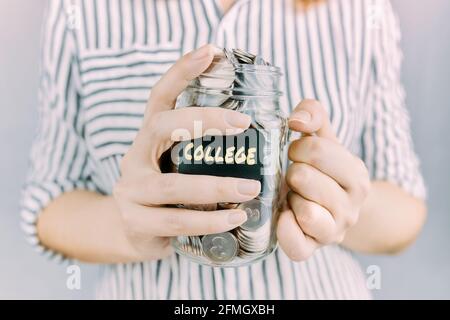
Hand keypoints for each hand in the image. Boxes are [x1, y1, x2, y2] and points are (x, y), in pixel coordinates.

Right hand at [113, 44, 260, 260]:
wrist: (136, 232)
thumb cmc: (171, 194)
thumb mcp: (182, 165)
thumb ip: (204, 151)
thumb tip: (257, 133)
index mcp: (148, 138)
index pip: (159, 97)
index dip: (181, 72)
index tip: (210, 51)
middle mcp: (134, 157)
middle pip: (162, 126)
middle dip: (204, 120)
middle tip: (243, 122)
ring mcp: (130, 190)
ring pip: (172, 186)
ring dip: (216, 187)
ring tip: (251, 189)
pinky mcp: (136, 222)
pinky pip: (176, 222)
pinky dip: (209, 221)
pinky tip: (235, 219)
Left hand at [277, 100, 370, 260]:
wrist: (334, 208)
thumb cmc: (323, 169)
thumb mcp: (323, 138)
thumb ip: (313, 114)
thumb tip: (296, 120)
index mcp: (356, 174)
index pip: (315, 149)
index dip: (297, 147)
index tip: (297, 153)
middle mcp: (352, 206)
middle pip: (303, 177)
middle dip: (292, 171)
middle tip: (296, 175)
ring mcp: (334, 231)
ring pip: (306, 212)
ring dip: (291, 198)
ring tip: (294, 195)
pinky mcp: (313, 248)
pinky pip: (298, 246)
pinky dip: (286, 230)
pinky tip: (284, 215)